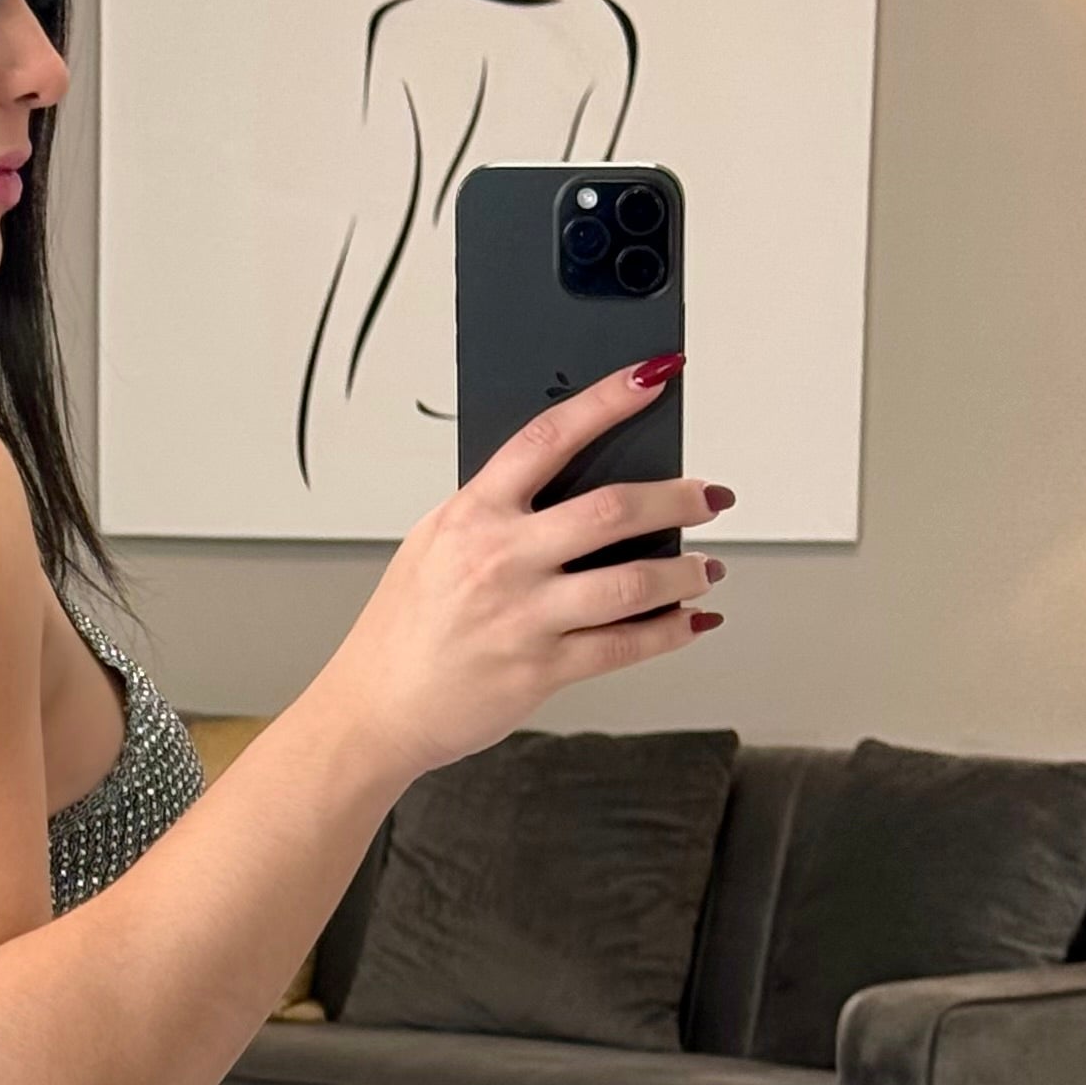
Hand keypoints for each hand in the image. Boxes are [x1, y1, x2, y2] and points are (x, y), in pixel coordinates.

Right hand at [318, 357, 730, 786]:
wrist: (376, 707)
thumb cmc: (404, 628)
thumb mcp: (434, 545)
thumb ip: (495, 512)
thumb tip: (571, 483)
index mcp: (471, 515)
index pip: (548, 437)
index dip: (608, 400)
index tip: (653, 377)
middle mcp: (499, 560)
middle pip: (612, 510)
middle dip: (678, 498)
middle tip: (709, 496)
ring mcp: (523, 616)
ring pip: (632, 582)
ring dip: (686, 571)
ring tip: (706, 567)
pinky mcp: (541, 669)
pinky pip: (625, 645)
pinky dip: (670, 630)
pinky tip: (690, 619)